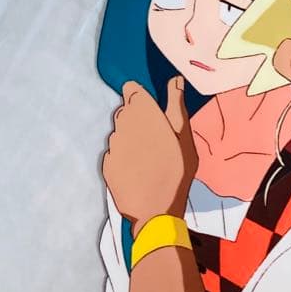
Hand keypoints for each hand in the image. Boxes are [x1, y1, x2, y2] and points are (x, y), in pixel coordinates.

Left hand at [102, 76, 197, 231]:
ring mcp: (112, 144)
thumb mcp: (184, 137)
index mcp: (143, 113)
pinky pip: (113, 152)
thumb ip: (176, 105)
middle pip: (125, 111)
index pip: (131, 89)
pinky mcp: (106, 163)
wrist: (156, 212)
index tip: (152, 110)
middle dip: (137, 118)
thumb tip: (174, 79)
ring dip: (130, 138)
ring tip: (148, 157)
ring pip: (119, 132)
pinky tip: (137, 170)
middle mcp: (123, 124)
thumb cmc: (176, 171)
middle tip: (156, 138)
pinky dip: (123, 156)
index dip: (140, 97)